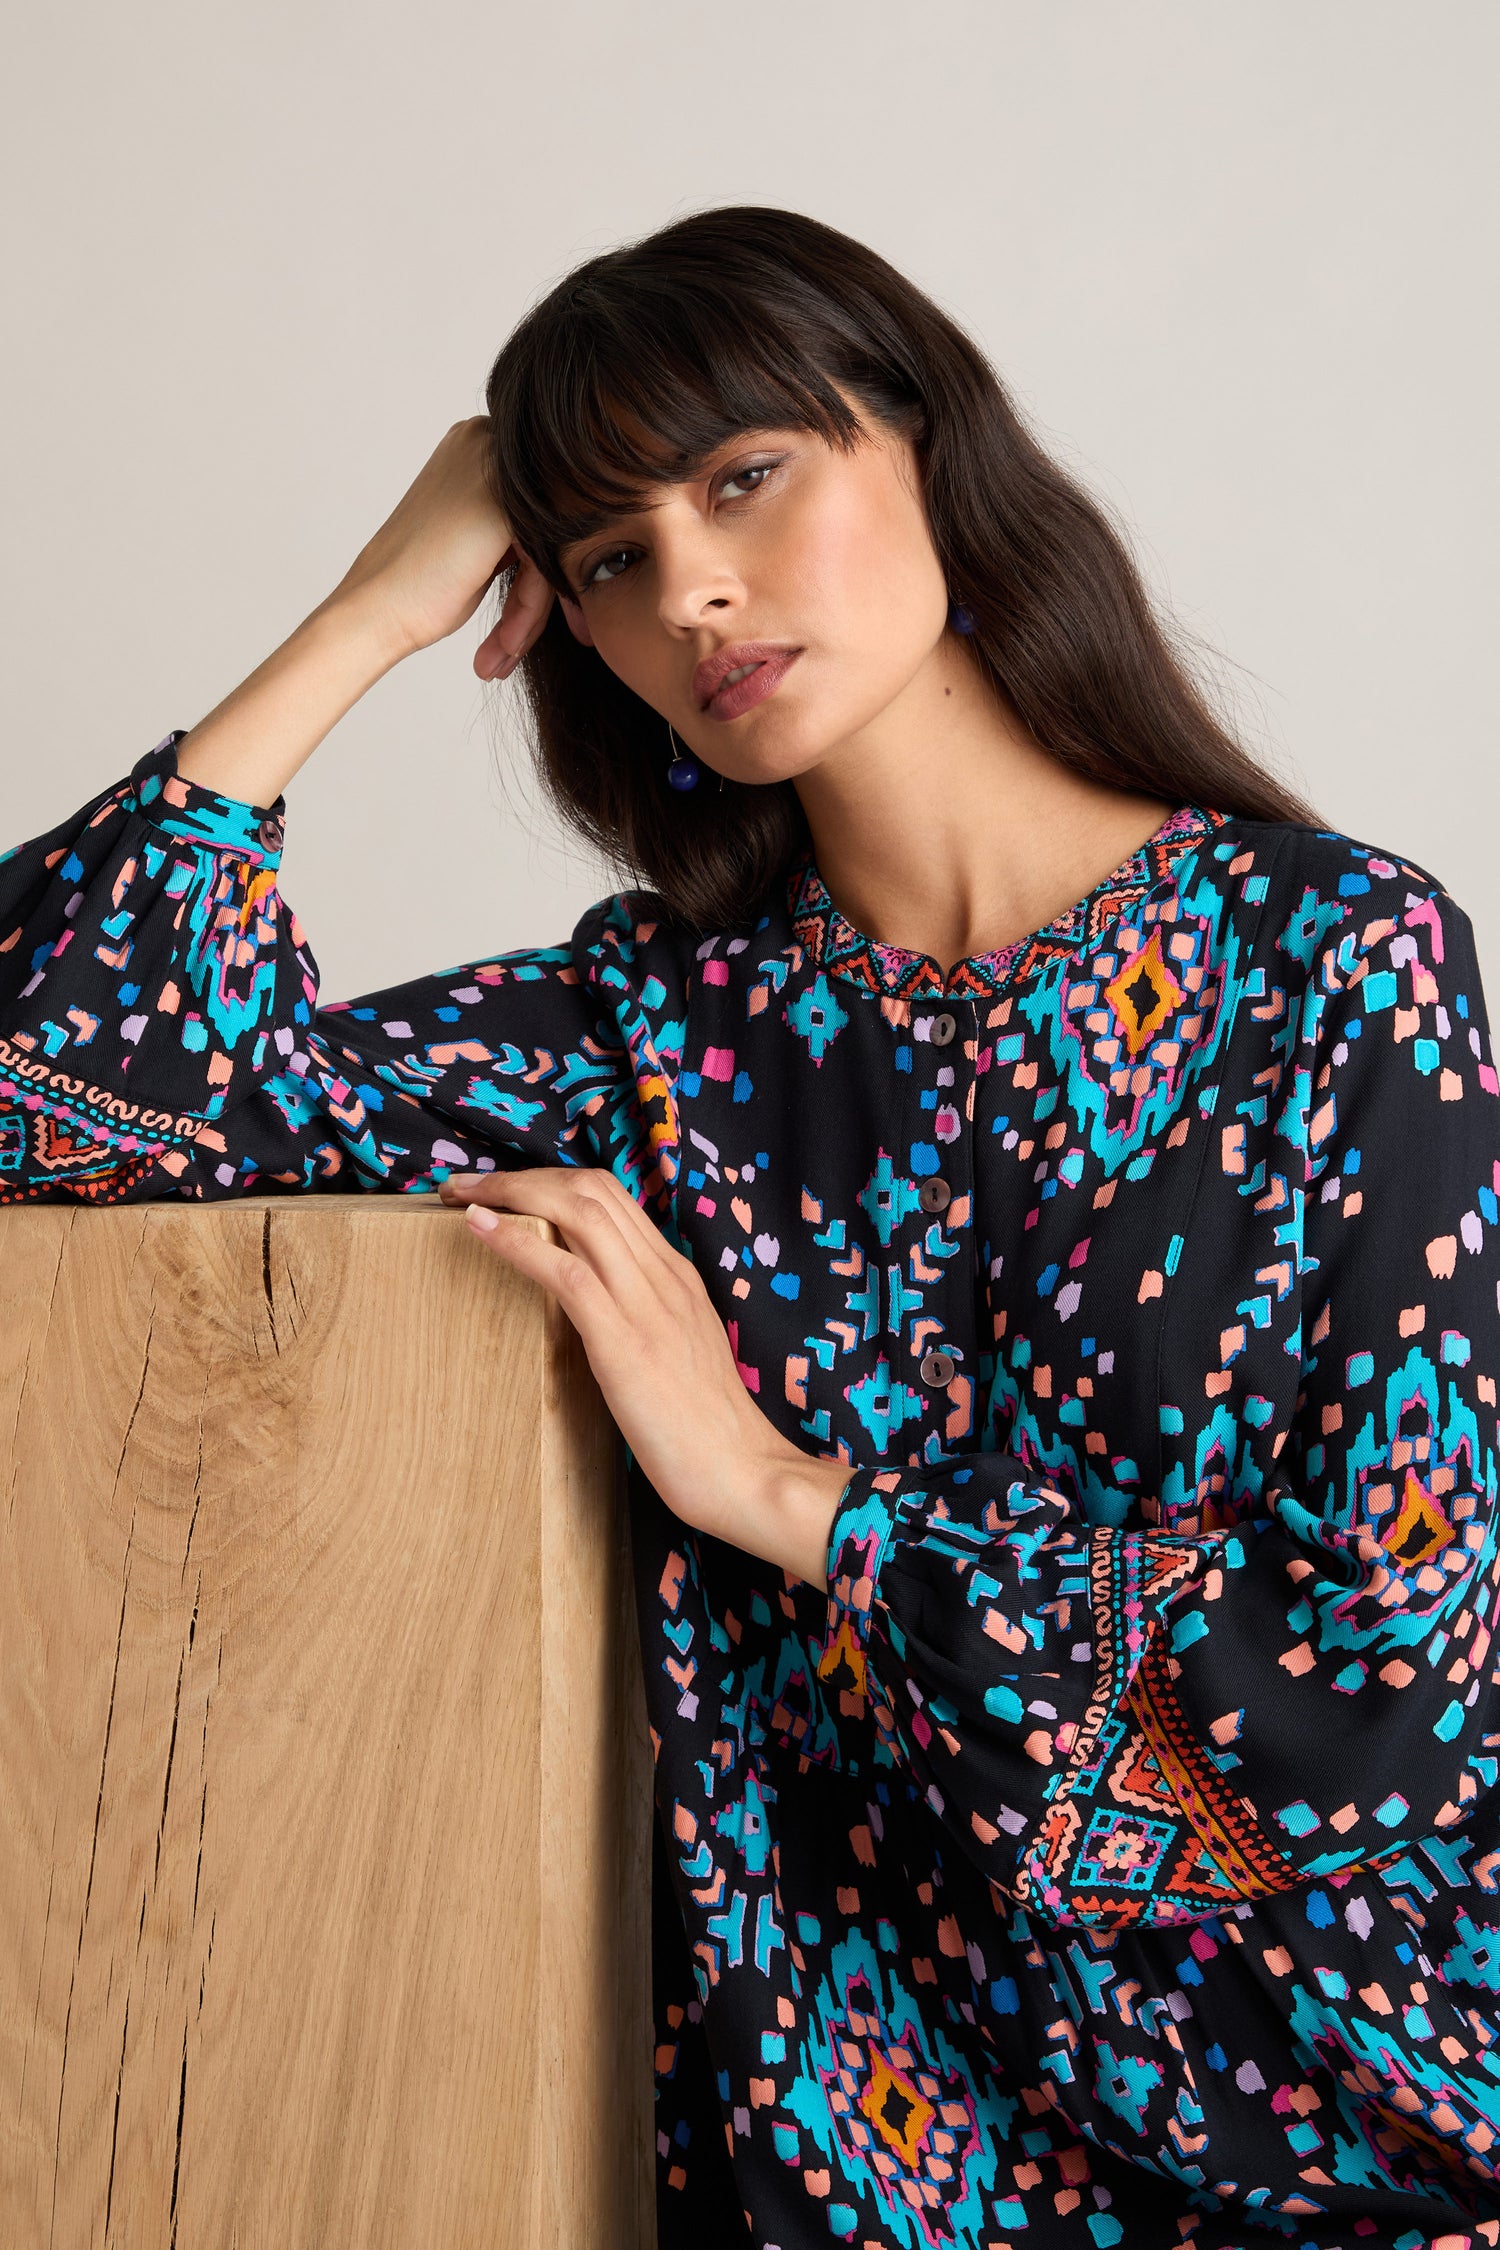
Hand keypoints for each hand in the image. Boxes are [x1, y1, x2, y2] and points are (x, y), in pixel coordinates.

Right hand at [327, 415, 555, 674]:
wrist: (376, 606)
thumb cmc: (418, 583)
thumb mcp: (476, 536)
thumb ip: (517, 522)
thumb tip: (574, 539)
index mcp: (476, 441)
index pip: (538, 508)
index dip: (539, 571)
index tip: (525, 623)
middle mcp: (487, 438)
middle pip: (547, 527)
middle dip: (539, 595)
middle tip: (516, 644)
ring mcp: (496, 467)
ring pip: (549, 548)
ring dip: (531, 612)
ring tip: (504, 652)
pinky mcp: (506, 504)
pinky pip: (546, 564)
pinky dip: (530, 610)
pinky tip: (507, 641)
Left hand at [438, 1167, 853, 1585]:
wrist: (742, 1471)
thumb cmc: (707, 1429)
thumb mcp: (679, 1352)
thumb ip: (644, 1319)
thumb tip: (590, 1312)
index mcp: (677, 1276)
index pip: (612, 1198)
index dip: (552, 1181)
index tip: (506, 1191)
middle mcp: (664, 1276)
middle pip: (591, 1190)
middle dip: (523, 1176)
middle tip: (467, 1186)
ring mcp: (647, 1305)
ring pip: (577, 1213)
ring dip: (510, 1194)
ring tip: (462, 1197)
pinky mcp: (624, 1342)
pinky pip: (564, 1273)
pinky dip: (515, 1242)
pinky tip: (479, 1231)